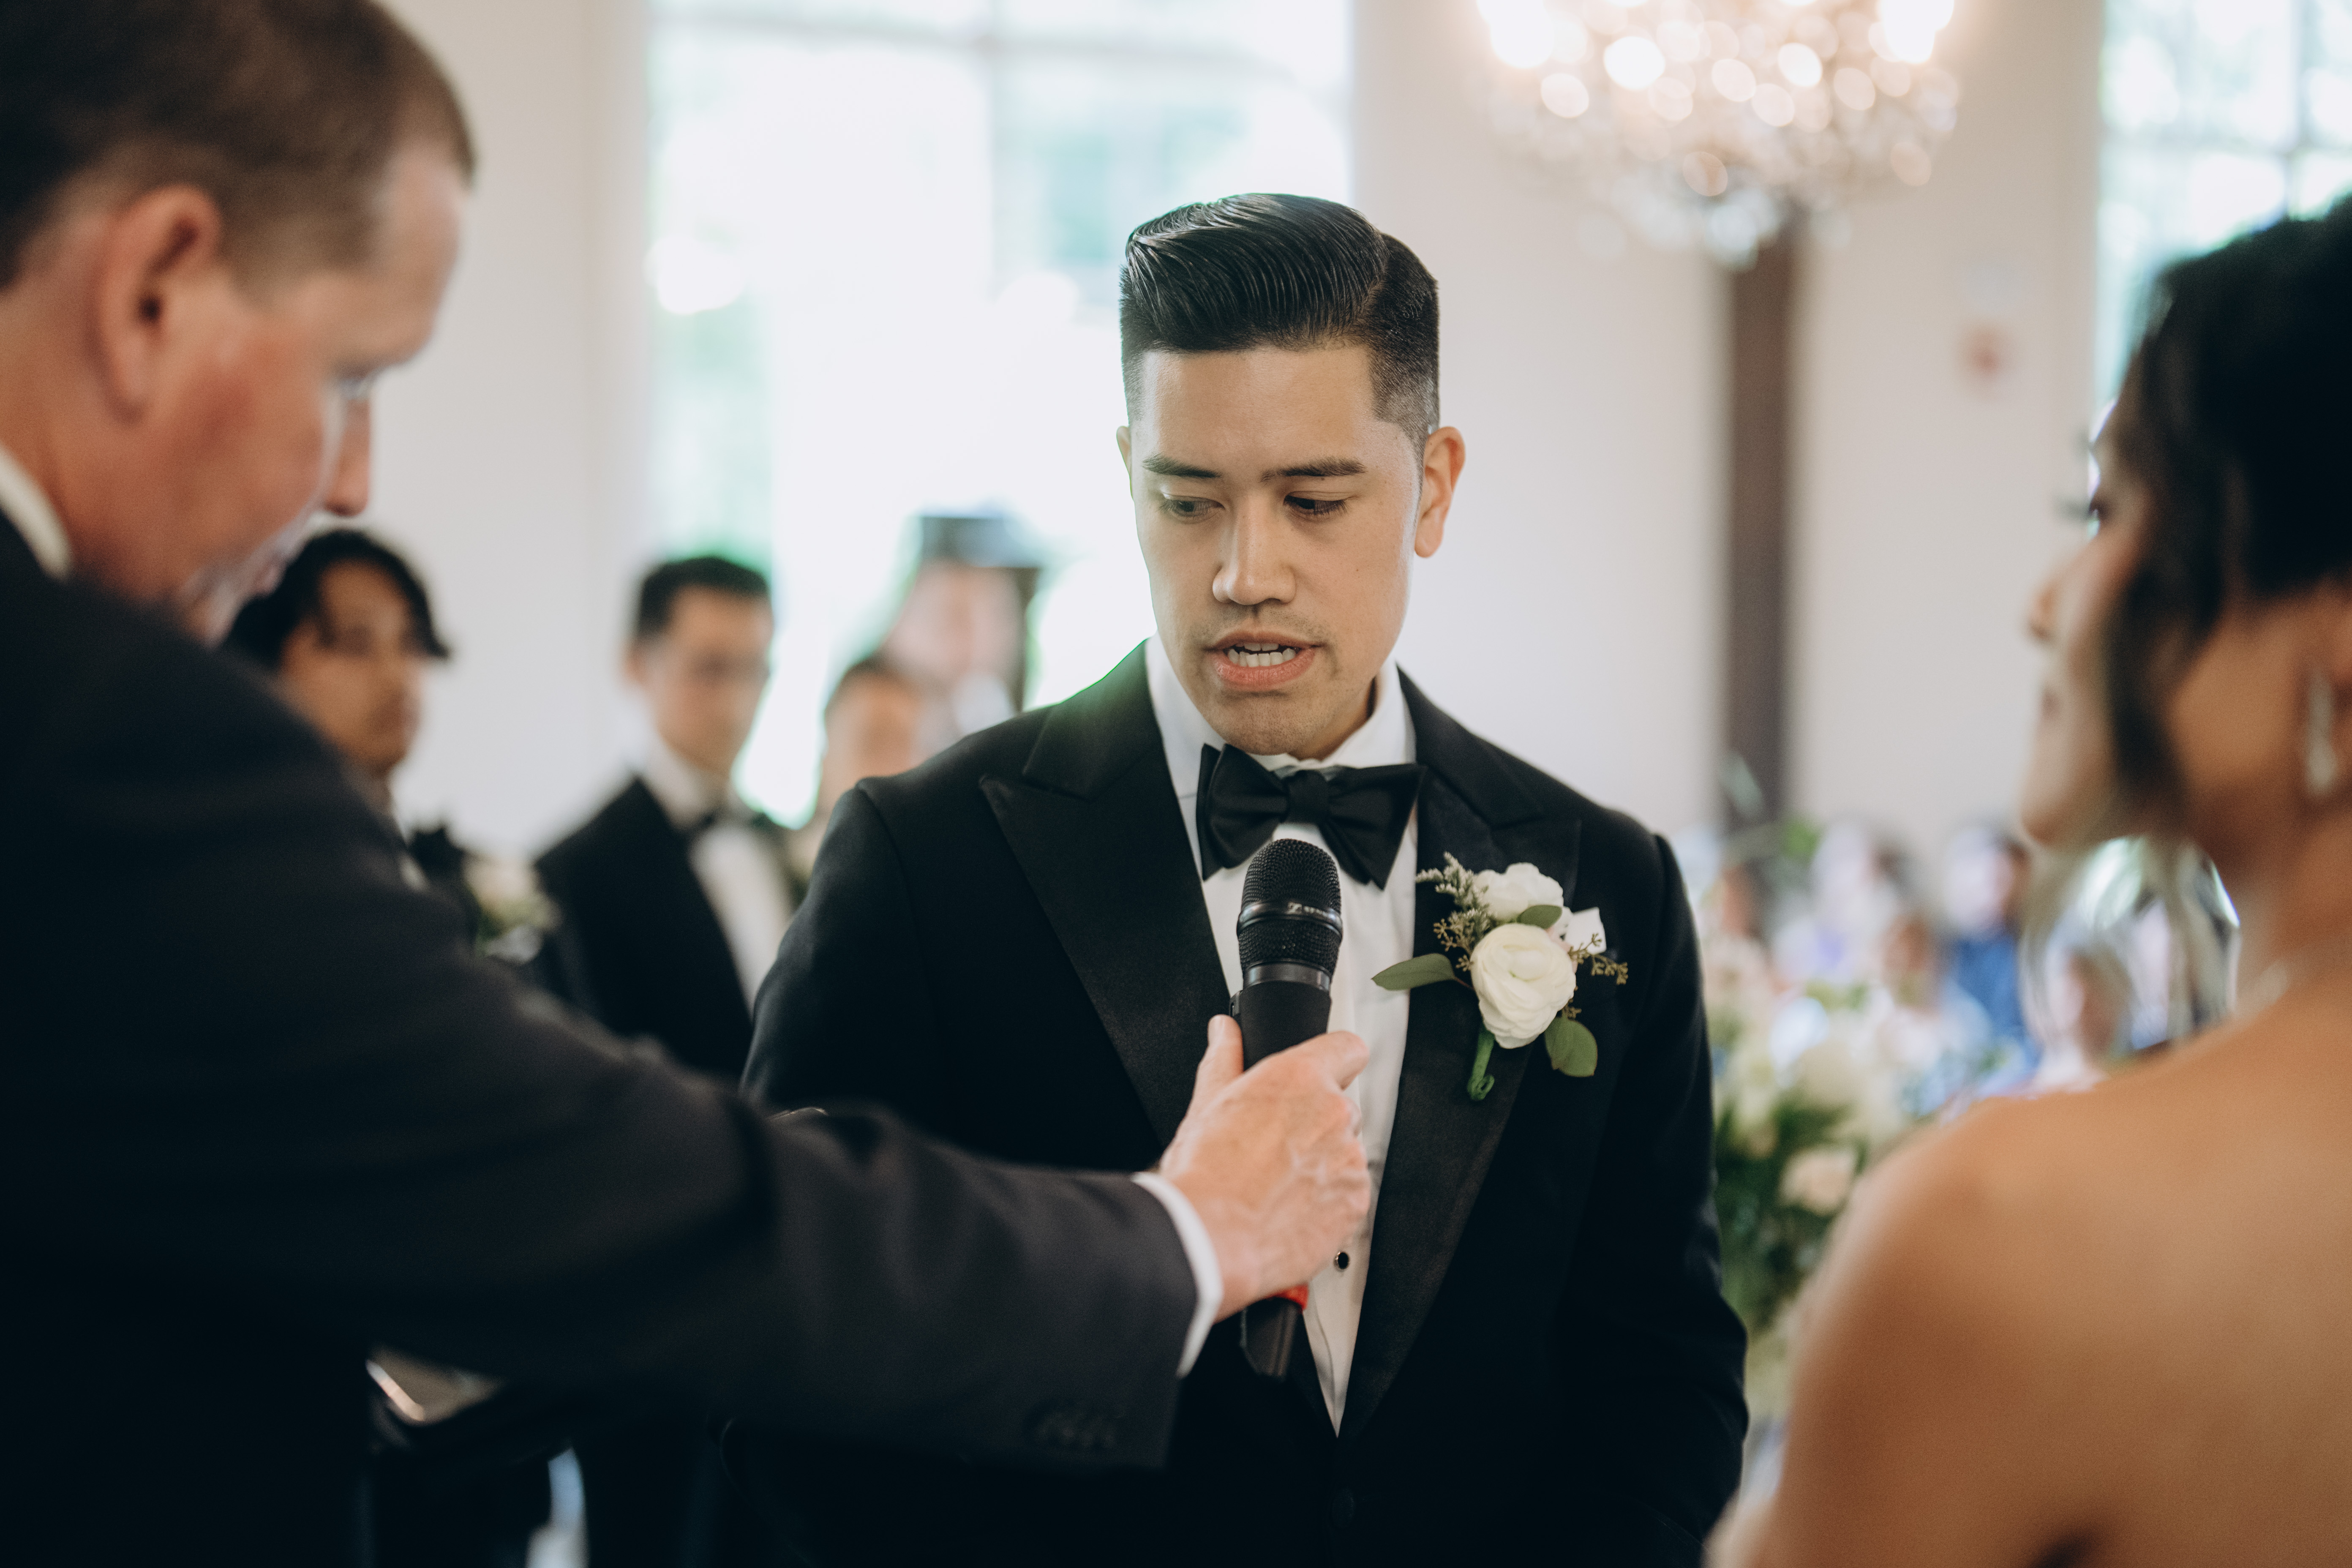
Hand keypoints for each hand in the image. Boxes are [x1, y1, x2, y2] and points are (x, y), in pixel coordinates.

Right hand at [1157, 1016, 1370, 1318]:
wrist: (1212, 1239)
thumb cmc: (1206, 1176)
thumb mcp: (1206, 1106)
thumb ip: (1224, 1060)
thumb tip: (1225, 1033)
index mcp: (1298, 1078)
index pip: (1347, 1047)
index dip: (1336, 1058)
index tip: (1326, 1071)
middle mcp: (1332, 1113)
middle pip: (1341, 1106)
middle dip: (1315, 1123)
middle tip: (1277, 1146)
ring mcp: (1349, 1159)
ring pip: (1345, 1151)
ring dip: (1323, 1163)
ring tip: (1278, 1184)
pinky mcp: (1356, 1202)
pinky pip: (1350, 1192)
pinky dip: (1329, 1200)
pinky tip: (1291, 1208)